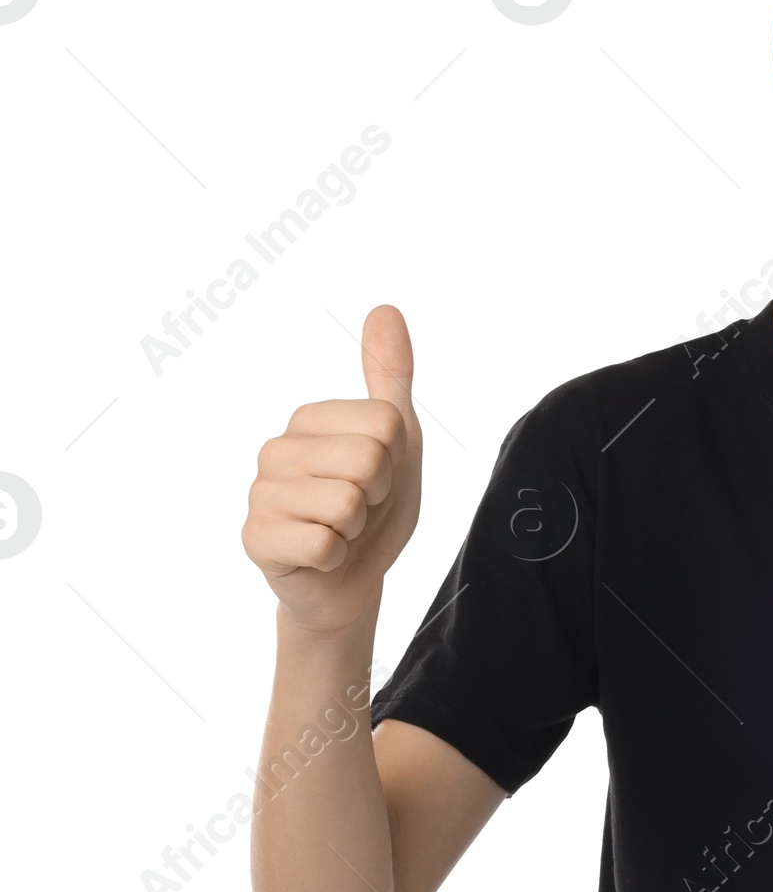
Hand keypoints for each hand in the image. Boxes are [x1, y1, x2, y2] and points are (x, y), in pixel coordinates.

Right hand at [242, 304, 421, 633]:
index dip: (396, 462)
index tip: (377, 480)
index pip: (386, 424)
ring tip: (340, 532)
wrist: (351, 582)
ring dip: (356, 530)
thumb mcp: (397, 440)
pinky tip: (321, 557)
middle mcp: (276, 449)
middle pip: (368, 461)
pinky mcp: (256, 540)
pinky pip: (324, 543)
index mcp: (308, 419)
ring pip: (347, 503)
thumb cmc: (373, 510)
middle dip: (378, 497)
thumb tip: (385, 308)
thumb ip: (390, 376)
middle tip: (360, 510)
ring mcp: (261, 494)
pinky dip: (336, 559)